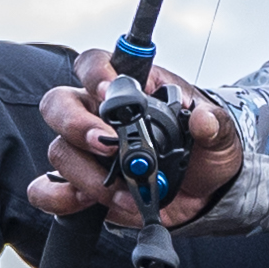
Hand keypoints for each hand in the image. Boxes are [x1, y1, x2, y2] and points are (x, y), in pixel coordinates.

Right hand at [28, 54, 240, 229]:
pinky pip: (48, 188)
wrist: (205, 193)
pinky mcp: (81, 184)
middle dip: (78, 125)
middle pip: (59, 104)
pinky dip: (59, 197)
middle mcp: (97, 116)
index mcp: (129, 90)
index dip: (95, 74)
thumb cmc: (204, 152)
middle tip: (107, 145)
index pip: (95, 64)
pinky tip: (86, 202)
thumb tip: (203, 120)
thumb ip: (214, 124)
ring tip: (123, 192)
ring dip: (87, 174)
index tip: (109, 94)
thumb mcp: (220, 134)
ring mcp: (85, 151)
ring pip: (60, 150)